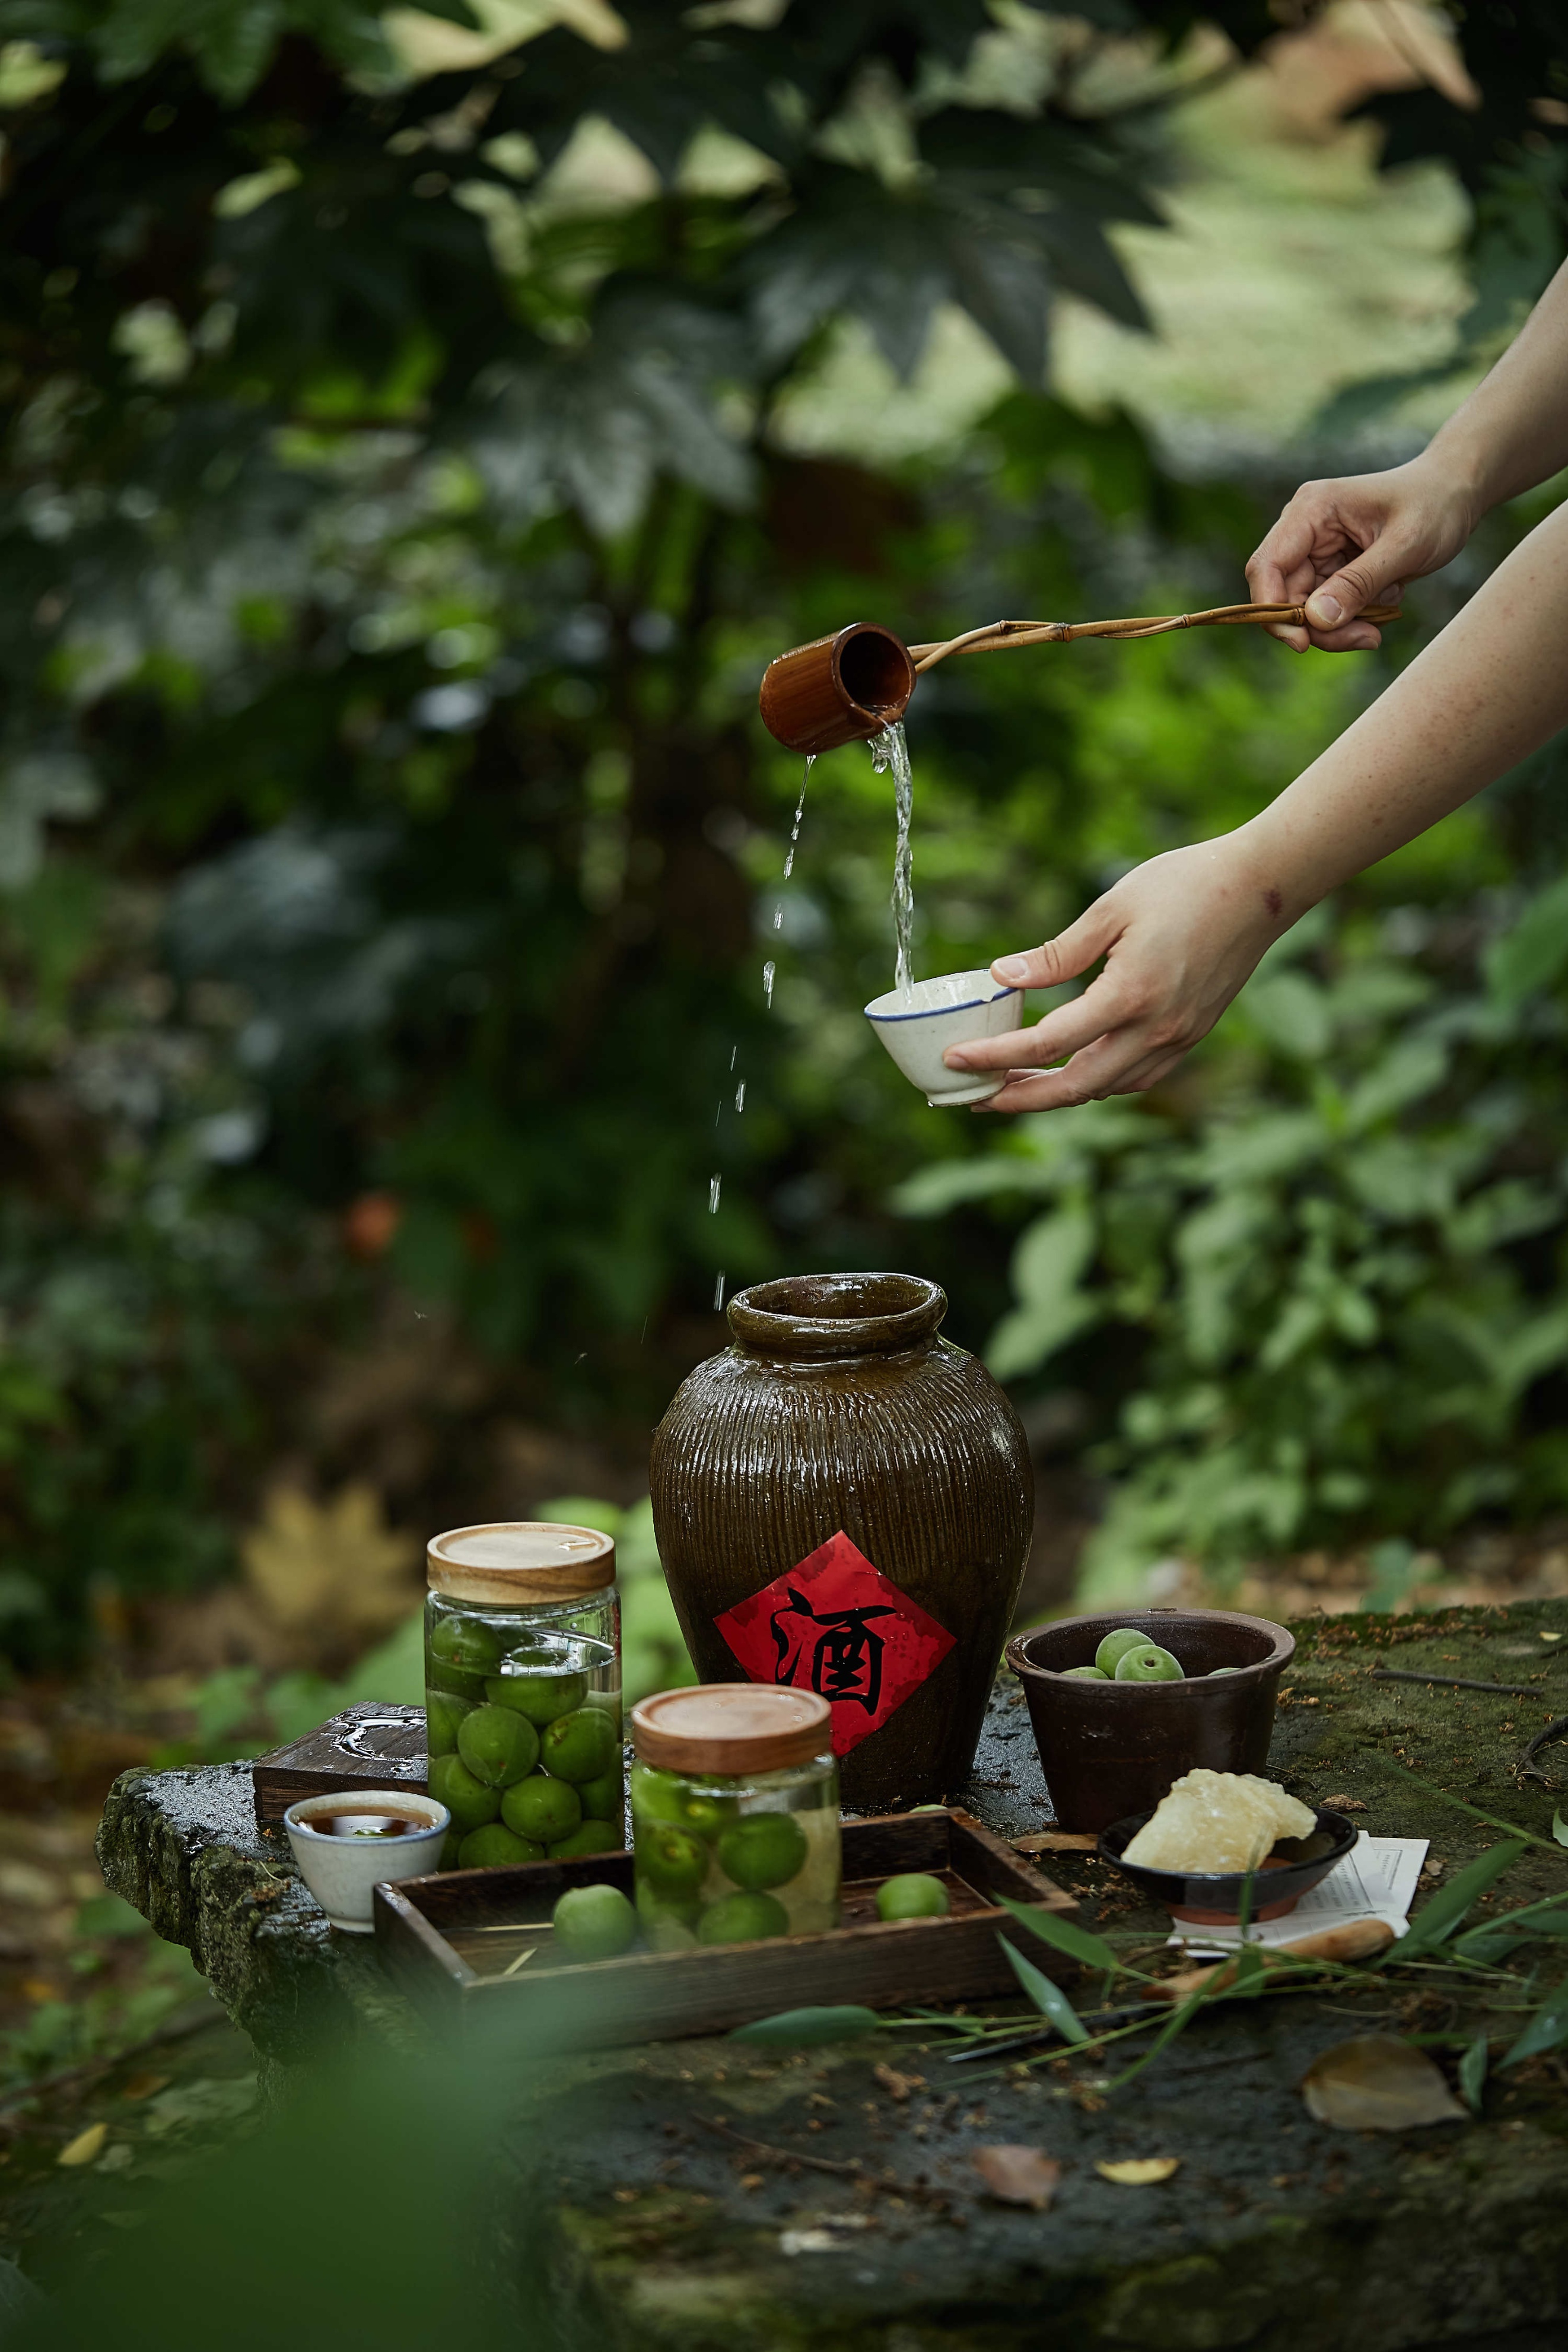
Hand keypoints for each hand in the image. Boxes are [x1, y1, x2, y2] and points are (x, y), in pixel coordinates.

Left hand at [944, 836, 1287, 1111]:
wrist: (1264, 886)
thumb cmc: (1186, 884)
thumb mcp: (1110, 909)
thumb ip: (1055, 954)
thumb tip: (1001, 977)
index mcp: (1130, 996)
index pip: (1048, 1043)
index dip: (995, 1056)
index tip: (955, 1061)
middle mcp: (1156, 1030)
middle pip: (1075, 1087)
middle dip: (1020, 1098)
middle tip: (975, 1097)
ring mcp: (1178, 1038)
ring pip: (1106, 1088)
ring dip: (1057, 1093)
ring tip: (1013, 1083)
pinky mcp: (1192, 1035)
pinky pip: (1136, 1077)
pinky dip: (1097, 1082)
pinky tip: (1072, 1068)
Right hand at [1246, 454, 1475, 652]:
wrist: (1457, 493)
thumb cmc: (1435, 506)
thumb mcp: (1404, 546)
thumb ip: (1359, 583)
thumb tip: (1316, 620)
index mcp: (1312, 510)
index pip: (1268, 566)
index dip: (1273, 609)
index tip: (1302, 643)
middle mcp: (1305, 530)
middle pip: (1286, 596)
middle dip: (1321, 626)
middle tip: (1366, 639)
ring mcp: (1317, 551)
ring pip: (1307, 610)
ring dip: (1341, 627)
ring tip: (1379, 626)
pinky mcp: (1332, 569)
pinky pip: (1328, 609)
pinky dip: (1353, 619)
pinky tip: (1385, 603)